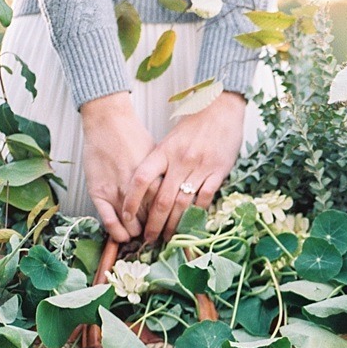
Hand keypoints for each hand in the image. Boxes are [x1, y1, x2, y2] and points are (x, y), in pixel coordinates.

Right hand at [80, 92, 156, 242]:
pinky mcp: (99, 192)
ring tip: (139, 236)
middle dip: (155, 232)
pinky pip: (109, 220)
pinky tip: (122, 236)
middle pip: (151, 221)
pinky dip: (116, 231)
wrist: (108, 122)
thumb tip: (182, 193)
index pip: (168, 211)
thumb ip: (168, 177)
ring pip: (131, 225)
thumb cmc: (134, 137)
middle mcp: (139, 188)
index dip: (170, 223)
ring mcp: (117, 191)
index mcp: (158, 180)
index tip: (171, 230)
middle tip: (155, 237)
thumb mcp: (160, 158)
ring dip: (136, 234)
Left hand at [123, 91, 247, 243]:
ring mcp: (200, 167)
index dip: (131, 201)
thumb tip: (148, 190)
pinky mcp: (218, 172)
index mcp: (164, 151)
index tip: (126, 217)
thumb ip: (160, 163)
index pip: (142, 180)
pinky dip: (197, 214)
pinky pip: (205, 198)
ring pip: (183, 204)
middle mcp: (180, 160)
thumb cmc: (193, 125)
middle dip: (153, 224)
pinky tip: (191, 224)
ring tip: (168, 237)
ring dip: (174, 224)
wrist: (220, 108)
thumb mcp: (170, 140)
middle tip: (148, 239)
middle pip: (162, 200)